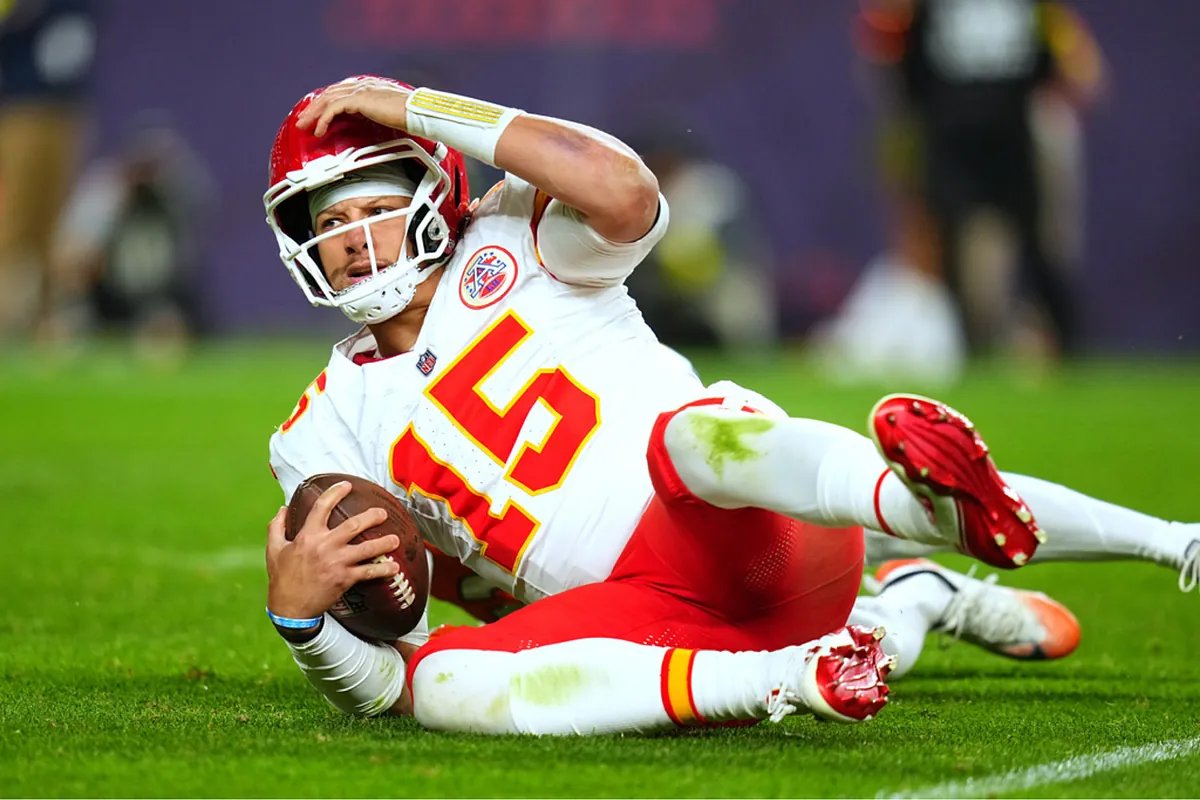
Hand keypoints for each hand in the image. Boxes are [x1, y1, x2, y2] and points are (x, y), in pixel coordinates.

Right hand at [265, 481, 400, 618]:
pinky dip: (383, 570)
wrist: (290, 609)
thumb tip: (282, 508)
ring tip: (395, 539)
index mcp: (307, 536)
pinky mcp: (345, 579)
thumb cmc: (282, 578)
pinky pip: (369, 572)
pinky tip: (394, 567)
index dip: (335, 493)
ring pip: (367, 549)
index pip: (322, 507)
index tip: (347, 485)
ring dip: (384, 543)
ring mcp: (337, 563)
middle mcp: (325, 546)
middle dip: (372, 517)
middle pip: (354, 525)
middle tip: (382, 514)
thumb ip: (276, 526)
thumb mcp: (273, 549)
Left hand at [295, 77, 412, 137]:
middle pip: (330, 93)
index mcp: (370, 86)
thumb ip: (379, 112)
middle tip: (303, 119)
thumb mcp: (391, 113)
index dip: (327, 101)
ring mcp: (360, 90)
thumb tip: (375, 122)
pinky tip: (319, 130)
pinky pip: (333, 108)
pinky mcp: (358, 99)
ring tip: (305, 125)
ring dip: (314, 113)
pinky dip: (323, 119)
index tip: (318, 113)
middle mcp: (363, 85)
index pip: (341, 91)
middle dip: (314, 107)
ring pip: (327, 99)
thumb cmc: (411, 115)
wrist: (418, 112)